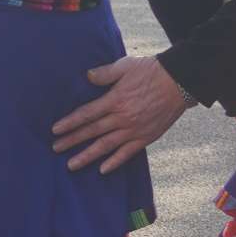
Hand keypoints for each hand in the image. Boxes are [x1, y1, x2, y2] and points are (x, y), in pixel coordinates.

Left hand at [51, 55, 187, 171]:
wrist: (180, 82)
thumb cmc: (152, 71)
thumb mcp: (126, 66)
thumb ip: (105, 73)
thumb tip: (87, 76)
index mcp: (114, 100)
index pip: (86, 114)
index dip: (70, 123)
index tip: (55, 130)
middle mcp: (122, 118)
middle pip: (92, 131)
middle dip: (72, 141)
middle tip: (55, 149)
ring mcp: (134, 130)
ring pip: (106, 146)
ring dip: (87, 156)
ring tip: (71, 165)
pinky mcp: (146, 137)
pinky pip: (127, 153)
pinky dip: (115, 162)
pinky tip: (102, 170)